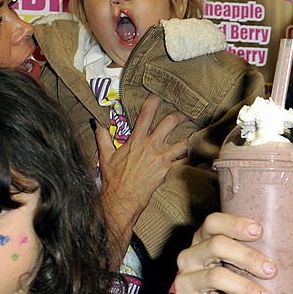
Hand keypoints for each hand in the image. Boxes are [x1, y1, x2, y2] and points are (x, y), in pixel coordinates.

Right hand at [97, 94, 188, 214]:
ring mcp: (161, 158)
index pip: (145, 114)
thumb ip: (103, 137)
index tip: (158, 95)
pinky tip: (194, 154)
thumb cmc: (113, 178)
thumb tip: (97, 124)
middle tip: (184, 113)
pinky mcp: (167, 171)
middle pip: (170, 123)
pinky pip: (183, 161)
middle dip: (179, 115)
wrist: (122, 198)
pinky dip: (189, 158)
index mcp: (136, 140)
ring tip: (195, 133)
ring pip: (182, 143)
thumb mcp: (105, 156)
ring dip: (189, 137)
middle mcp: (151, 146)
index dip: (153, 101)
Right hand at [173, 213, 292, 293]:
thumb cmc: (237, 288)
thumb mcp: (254, 272)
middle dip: (248, 257)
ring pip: (215, 278)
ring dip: (246, 288)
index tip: (260, 230)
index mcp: (205, 240)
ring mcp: (184, 282)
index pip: (213, 222)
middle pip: (216, 246)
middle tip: (272, 270)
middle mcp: (190, 256)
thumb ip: (281, 262)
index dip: (234, 223)